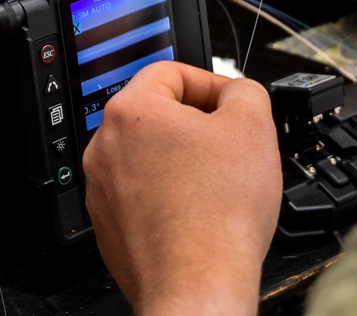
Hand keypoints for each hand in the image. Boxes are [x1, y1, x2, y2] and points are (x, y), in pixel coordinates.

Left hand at [82, 61, 282, 315]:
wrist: (199, 284)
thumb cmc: (218, 214)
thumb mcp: (253, 124)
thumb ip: (244, 91)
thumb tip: (236, 93)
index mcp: (131, 113)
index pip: (170, 72)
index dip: (210, 82)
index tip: (230, 100)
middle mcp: (105, 149)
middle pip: (157, 115)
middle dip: (198, 123)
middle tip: (231, 141)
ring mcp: (104, 191)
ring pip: (150, 156)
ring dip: (184, 160)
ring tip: (219, 180)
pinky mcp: (111, 227)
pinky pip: (143, 194)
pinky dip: (171, 195)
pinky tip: (202, 210)